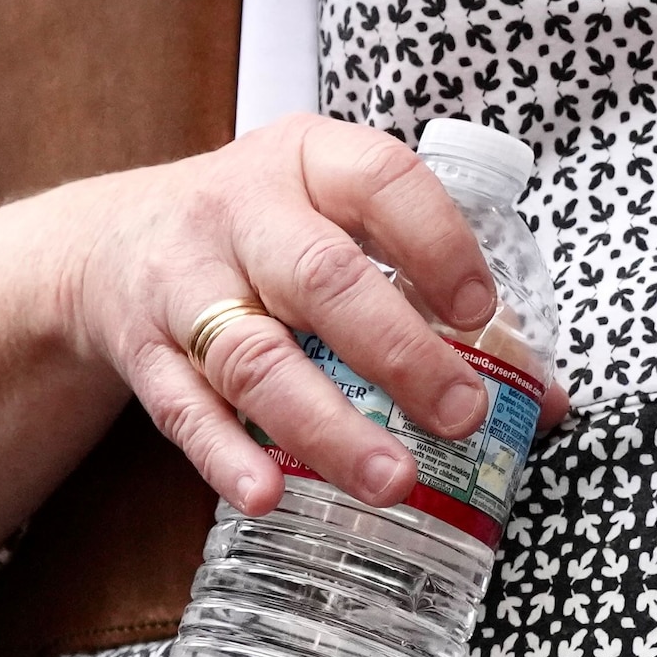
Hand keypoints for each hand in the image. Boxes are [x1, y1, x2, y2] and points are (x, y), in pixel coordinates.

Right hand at [47, 114, 564, 516]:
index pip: (384, 180)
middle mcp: (242, 212)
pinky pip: (184, 410)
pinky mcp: (145, 352)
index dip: (439, 244)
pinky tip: (271, 496)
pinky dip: (228, 456)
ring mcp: (185, 282)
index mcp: (310, 160)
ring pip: (253, 356)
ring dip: (325, 424)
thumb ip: (431, 292)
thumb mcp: (336, 216)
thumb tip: (544, 400)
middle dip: (397, 351)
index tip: (484, 313)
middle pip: (320, 277)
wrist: (112, 242)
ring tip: (390, 478)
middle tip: (461, 415)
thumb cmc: (263, 231)